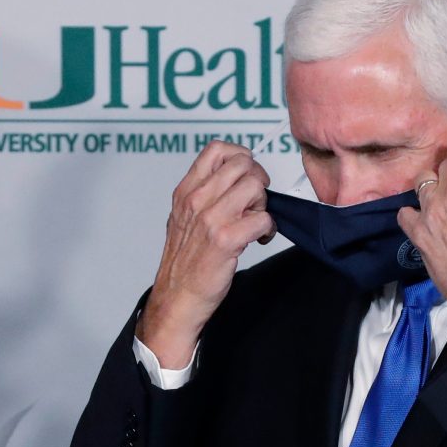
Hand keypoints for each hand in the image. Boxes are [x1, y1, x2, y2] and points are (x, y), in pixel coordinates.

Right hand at [137, 141, 275, 367]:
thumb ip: (205, 193)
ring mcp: (210, 219)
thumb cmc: (185, 260)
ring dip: (264, 204)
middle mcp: (197, 200)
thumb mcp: (184, 216)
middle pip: (243, 164)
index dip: (241, 156)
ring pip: (255, 187)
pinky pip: (263, 218)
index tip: (247, 174)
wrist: (177, 297)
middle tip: (256, 202)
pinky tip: (260, 239)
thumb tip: (238, 176)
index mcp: (187, 191)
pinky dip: (268, 229)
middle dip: (258, 180)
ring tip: (256, 221)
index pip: (217, 149)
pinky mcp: (226, 240)